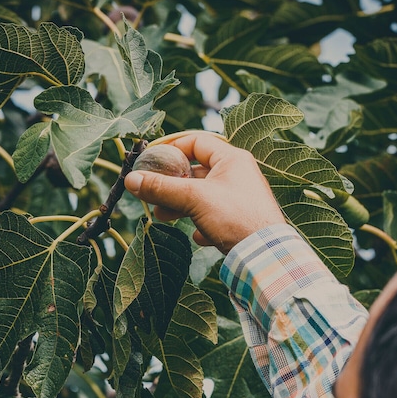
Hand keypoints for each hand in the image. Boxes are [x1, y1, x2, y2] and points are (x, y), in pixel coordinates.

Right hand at [124, 132, 285, 252]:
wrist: (265, 255)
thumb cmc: (235, 218)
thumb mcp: (193, 198)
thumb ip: (162, 187)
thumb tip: (131, 179)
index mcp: (232, 160)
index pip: (196, 142)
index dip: (171, 148)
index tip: (151, 159)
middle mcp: (239, 175)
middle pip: (197, 172)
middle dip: (172, 184)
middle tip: (151, 193)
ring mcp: (242, 198)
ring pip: (204, 196)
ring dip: (182, 205)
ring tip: (163, 215)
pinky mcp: (243, 220)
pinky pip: (217, 217)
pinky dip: (204, 224)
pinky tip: (200, 237)